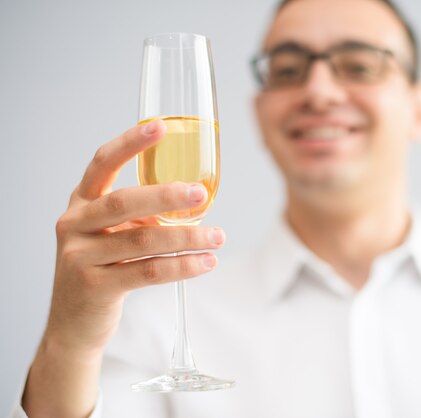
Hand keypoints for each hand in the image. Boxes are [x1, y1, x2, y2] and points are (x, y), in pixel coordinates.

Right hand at [23, 119, 224, 416]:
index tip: (162, 127)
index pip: (102, 164)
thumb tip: (193, 197)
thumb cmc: (102, 268)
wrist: (74, 324)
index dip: (131, 144)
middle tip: (201, 192)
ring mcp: (80, 257)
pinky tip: (206, 263)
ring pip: (142, 240)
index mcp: (81, 203)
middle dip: (166, 195)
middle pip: (124, 202)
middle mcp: (75, 224)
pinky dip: (182, 266)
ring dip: (187, 237)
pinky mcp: (95, 287)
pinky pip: (148, 271)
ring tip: (219, 237)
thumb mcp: (111, 234)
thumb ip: (139, 215)